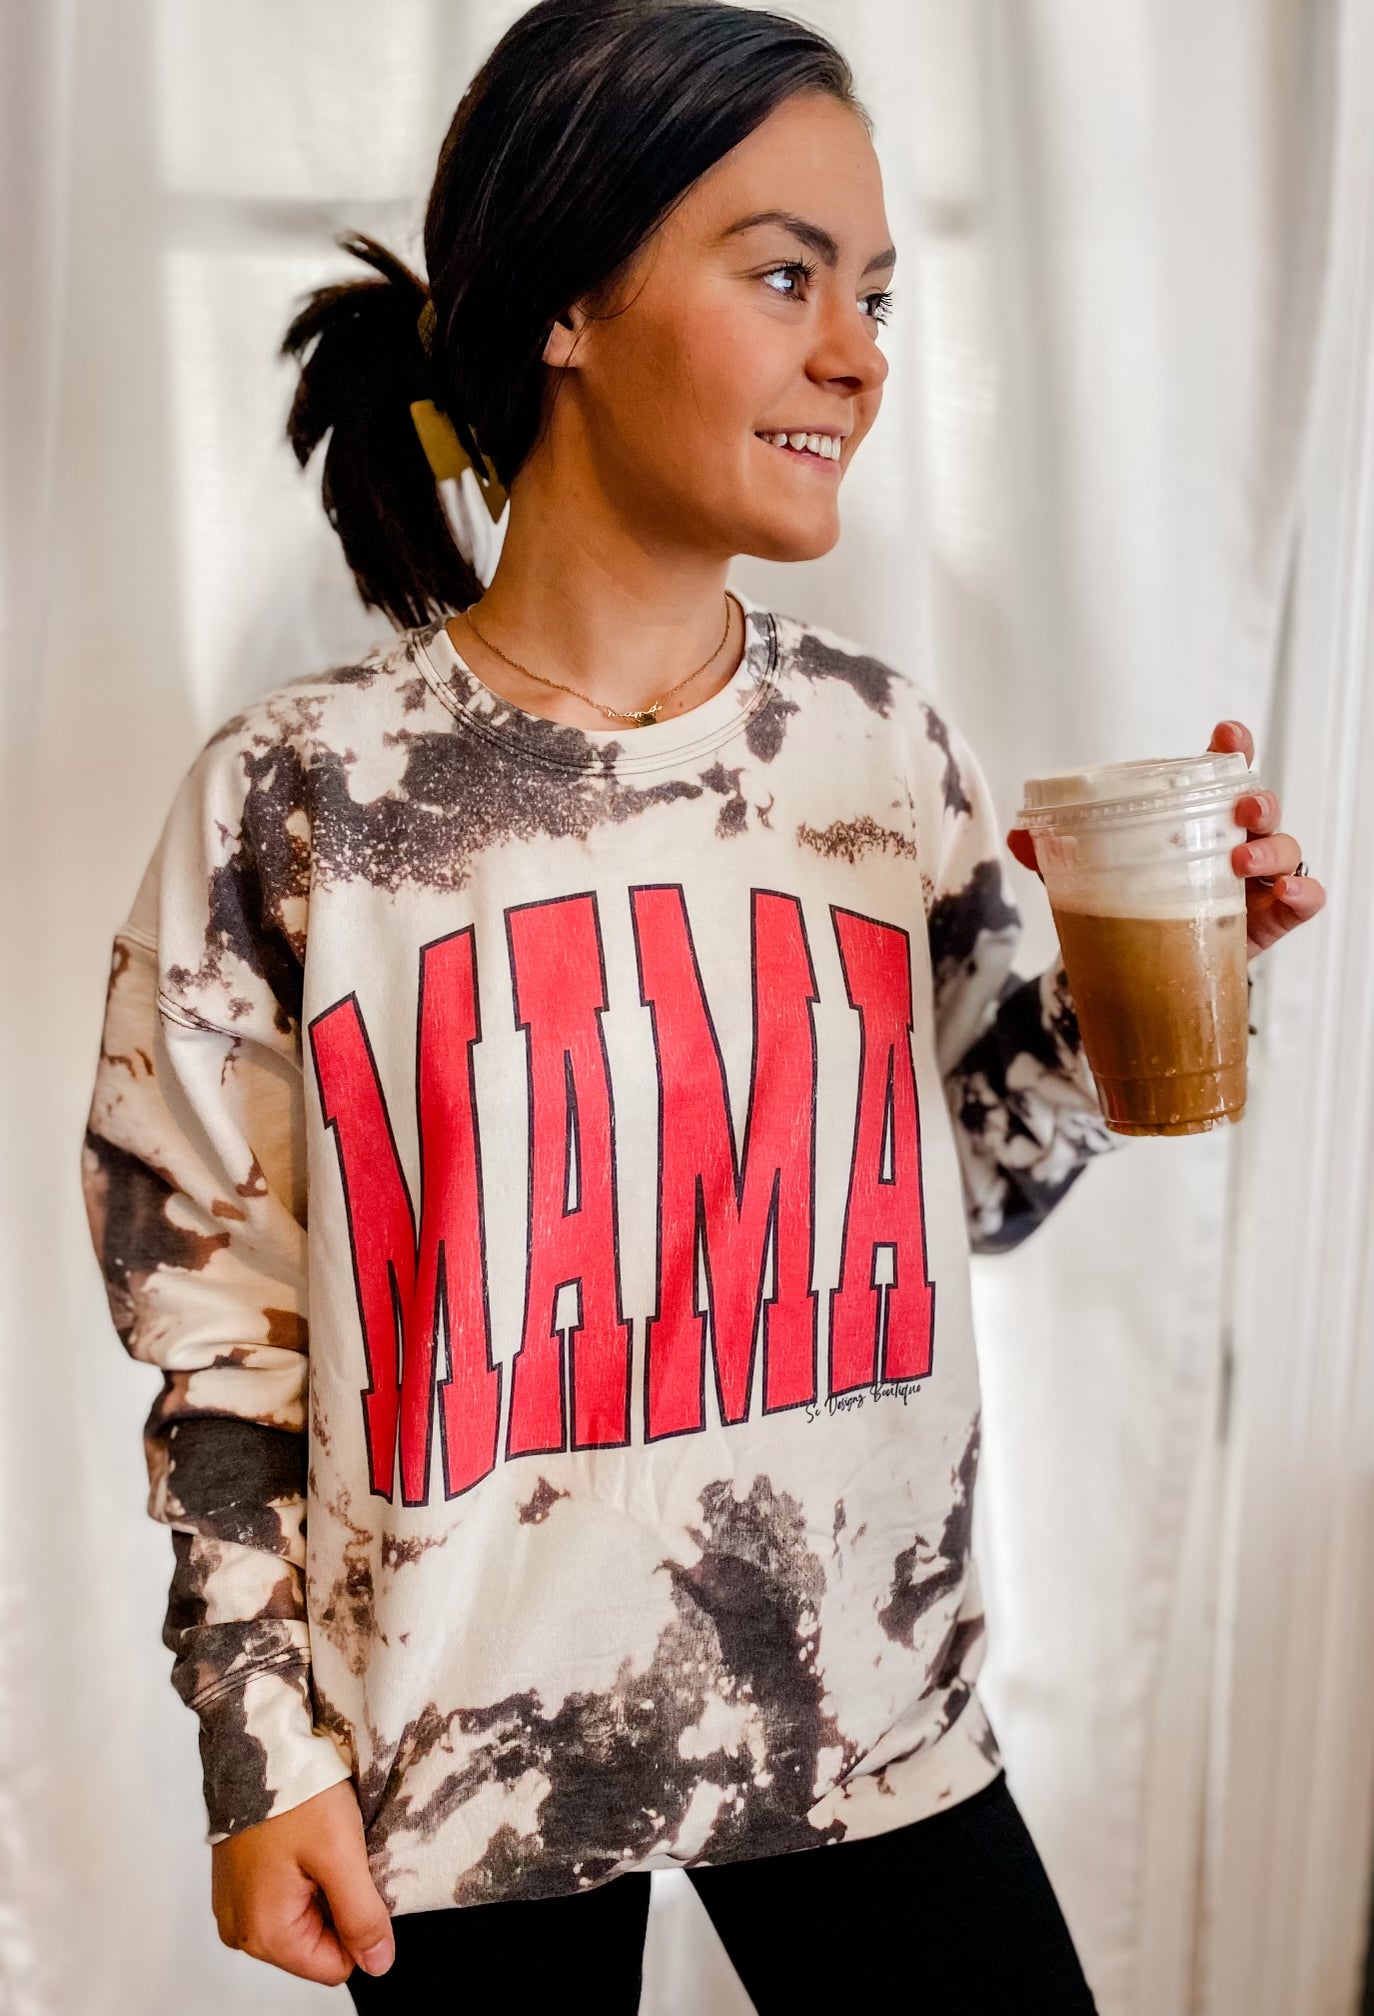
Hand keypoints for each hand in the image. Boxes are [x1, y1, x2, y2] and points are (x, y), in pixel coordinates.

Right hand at [211, 1778, 393, 1984]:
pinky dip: (301, 1872)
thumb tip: (378, 1964)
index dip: (357, 1924)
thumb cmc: (295, 1794)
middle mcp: (241, 1930)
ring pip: (302, 1916)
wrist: (256, 1743)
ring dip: (320, 1885)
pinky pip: (282, 1895)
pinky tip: (301, 1839)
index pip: (334, 1965)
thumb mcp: (341, 1855)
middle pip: (316, 1943)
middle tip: (335, 1854)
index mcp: (264, 1934)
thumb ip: (361, 1916)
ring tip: (317, 1842)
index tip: (354, 1876)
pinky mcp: (237, 1881)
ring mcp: (235, 1905)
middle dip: (336, 1902)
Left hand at [1006, 720, 1326, 960]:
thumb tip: (1016, 837)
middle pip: (1261, 805)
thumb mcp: (1093, 879)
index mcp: (1197, 818)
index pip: (1224, 771)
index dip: (1233, 747)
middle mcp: (1235, 838)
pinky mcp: (1272, 917)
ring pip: (1285, 847)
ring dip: (1271, 847)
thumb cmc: (1135, 904)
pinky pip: (1305, 899)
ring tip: (1241, 860)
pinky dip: (1303, 893)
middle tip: (1240, 806)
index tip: (1227, 735)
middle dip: (1257, 798)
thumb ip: (1058, 857)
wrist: (1149, 968)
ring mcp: (1258, 878)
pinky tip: (1284, 894)